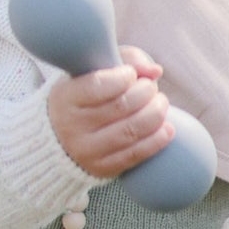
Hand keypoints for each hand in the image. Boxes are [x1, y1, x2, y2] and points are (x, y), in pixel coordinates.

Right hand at [47, 46, 172, 177]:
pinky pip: (135, 154)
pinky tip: (167, 128)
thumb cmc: (85, 96)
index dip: (125, 76)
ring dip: (156, 114)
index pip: (99, 85)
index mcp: (65, 98)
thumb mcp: (94, 71)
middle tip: (151, 88)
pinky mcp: (102, 169)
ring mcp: (86, 151)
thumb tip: (155, 71)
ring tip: (160, 103)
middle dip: (146, 92)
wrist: (61, 139)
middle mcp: (71, 127)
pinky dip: (157, 140)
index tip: (131, 74)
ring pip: (131, 131)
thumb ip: (126, 60)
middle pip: (121, 106)